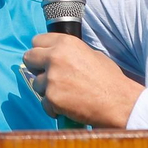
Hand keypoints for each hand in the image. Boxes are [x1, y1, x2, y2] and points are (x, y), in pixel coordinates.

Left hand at [21, 33, 143, 128]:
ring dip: (46, 89)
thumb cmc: (109, 79)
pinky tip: (67, 106)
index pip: (37, 40)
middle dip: (36, 67)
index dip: (41, 51)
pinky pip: (43, 103)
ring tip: (65, 93)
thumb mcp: (91, 54)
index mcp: (65, 43)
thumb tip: (54, 54)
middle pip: (28, 58)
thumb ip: (69, 52)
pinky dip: (53, 107)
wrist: (119, 103)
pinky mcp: (52, 98)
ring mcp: (52, 78)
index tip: (44, 58)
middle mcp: (55, 57)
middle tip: (49, 76)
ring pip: (35, 83)